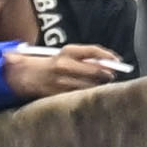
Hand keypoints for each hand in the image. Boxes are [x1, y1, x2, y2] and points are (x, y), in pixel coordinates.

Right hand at [11, 45, 126, 91]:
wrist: (27, 75)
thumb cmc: (54, 64)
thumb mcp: (67, 55)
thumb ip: (86, 57)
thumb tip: (110, 62)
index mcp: (67, 51)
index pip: (93, 51)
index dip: (108, 56)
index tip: (118, 61)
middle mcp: (64, 65)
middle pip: (95, 71)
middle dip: (107, 74)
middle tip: (112, 76)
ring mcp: (61, 81)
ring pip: (90, 85)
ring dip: (99, 86)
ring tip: (102, 84)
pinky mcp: (58, 94)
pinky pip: (80, 95)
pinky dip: (88, 94)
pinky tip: (92, 93)